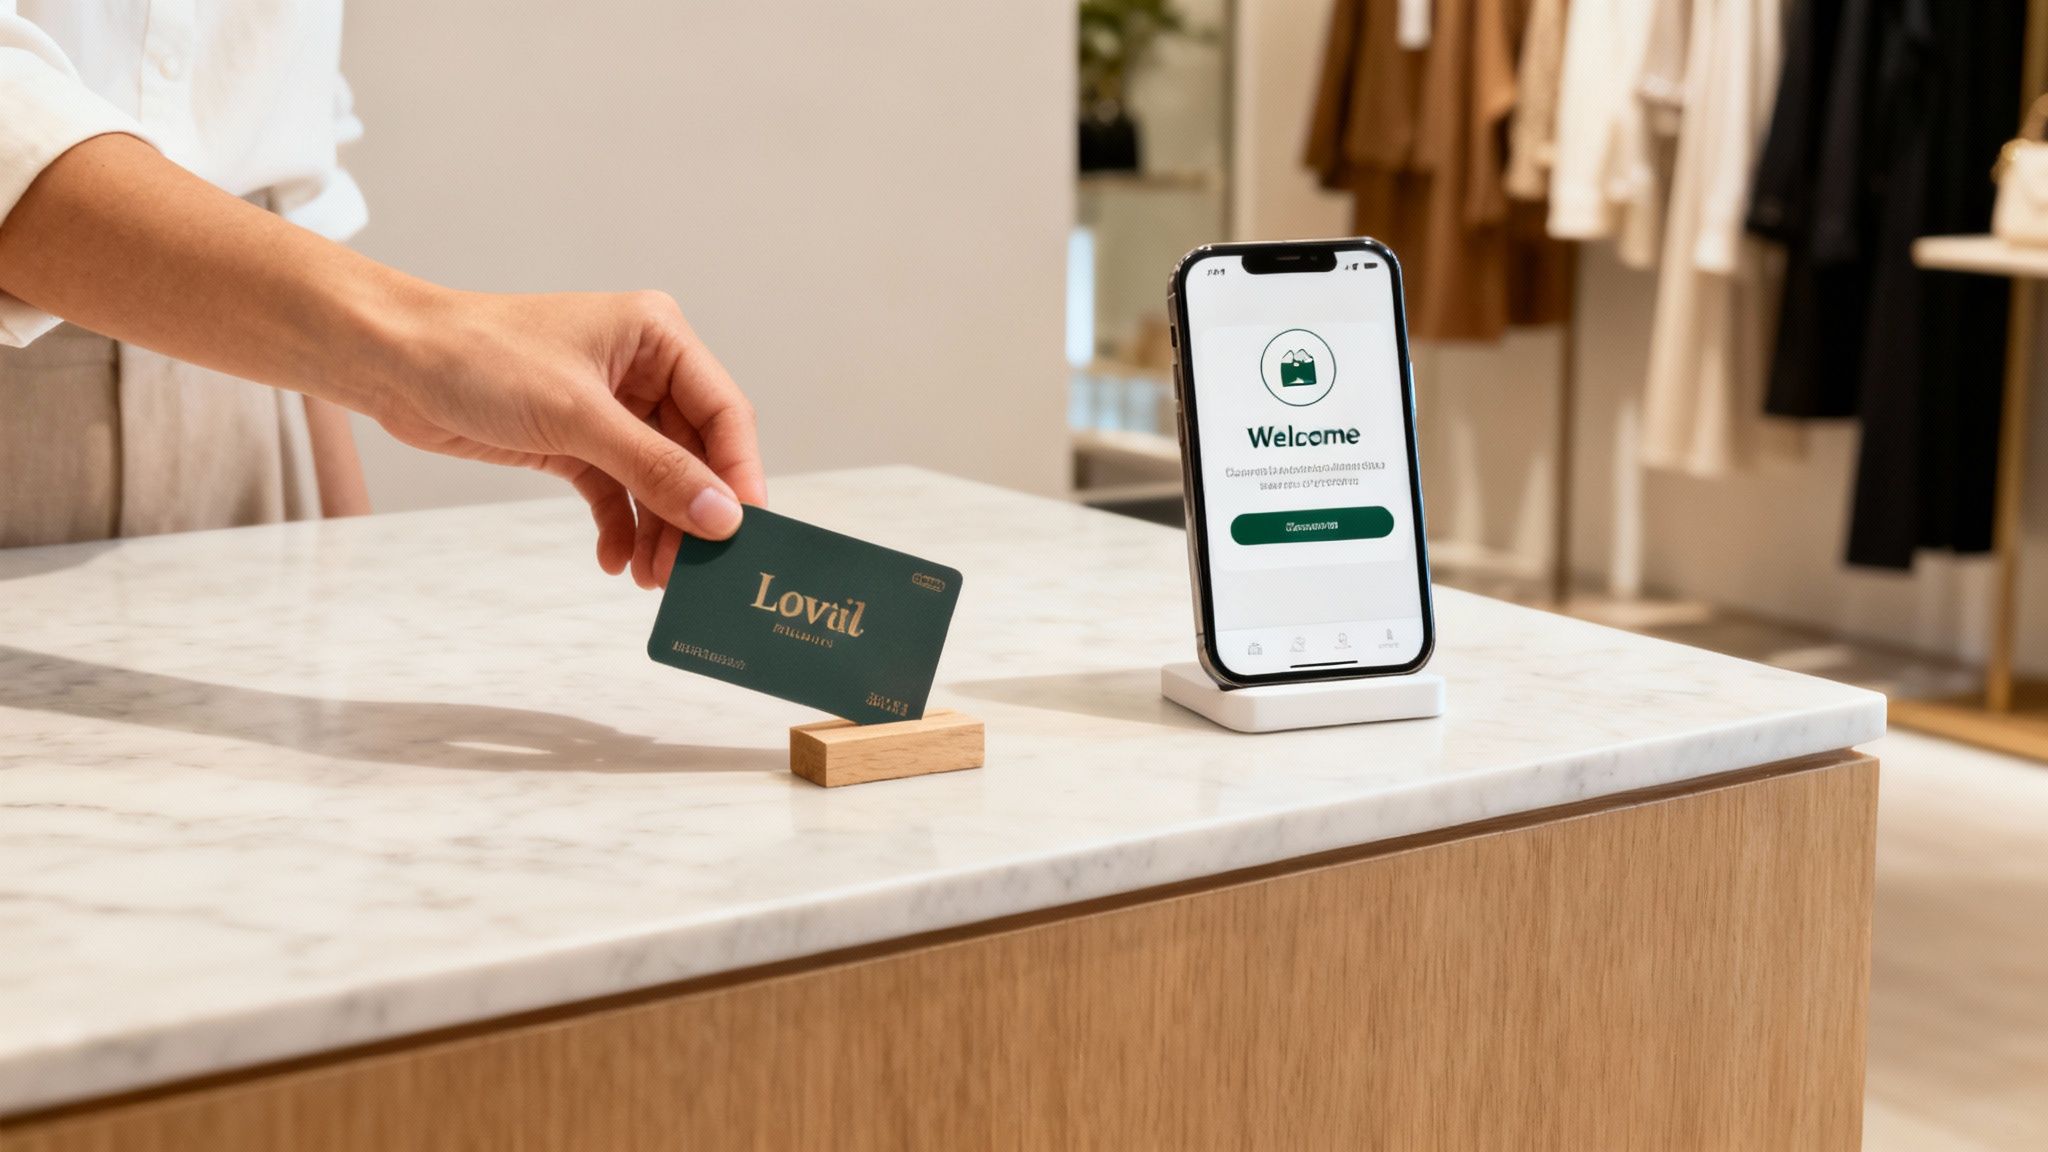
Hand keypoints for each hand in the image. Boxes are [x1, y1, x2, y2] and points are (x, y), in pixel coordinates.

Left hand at [366, 288, 765, 587]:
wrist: (393, 362)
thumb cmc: (481, 357)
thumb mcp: (577, 417)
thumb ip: (656, 469)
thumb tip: (723, 517)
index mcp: (657, 336)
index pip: (723, 411)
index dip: (739, 473)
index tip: (746, 531)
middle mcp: (643, 368)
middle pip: (693, 453)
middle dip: (692, 514)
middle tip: (694, 571)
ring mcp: (610, 407)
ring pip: (655, 479)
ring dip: (658, 529)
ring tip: (652, 577)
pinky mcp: (575, 439)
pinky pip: (616, 490)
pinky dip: (619, 525)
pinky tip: (614, 558)